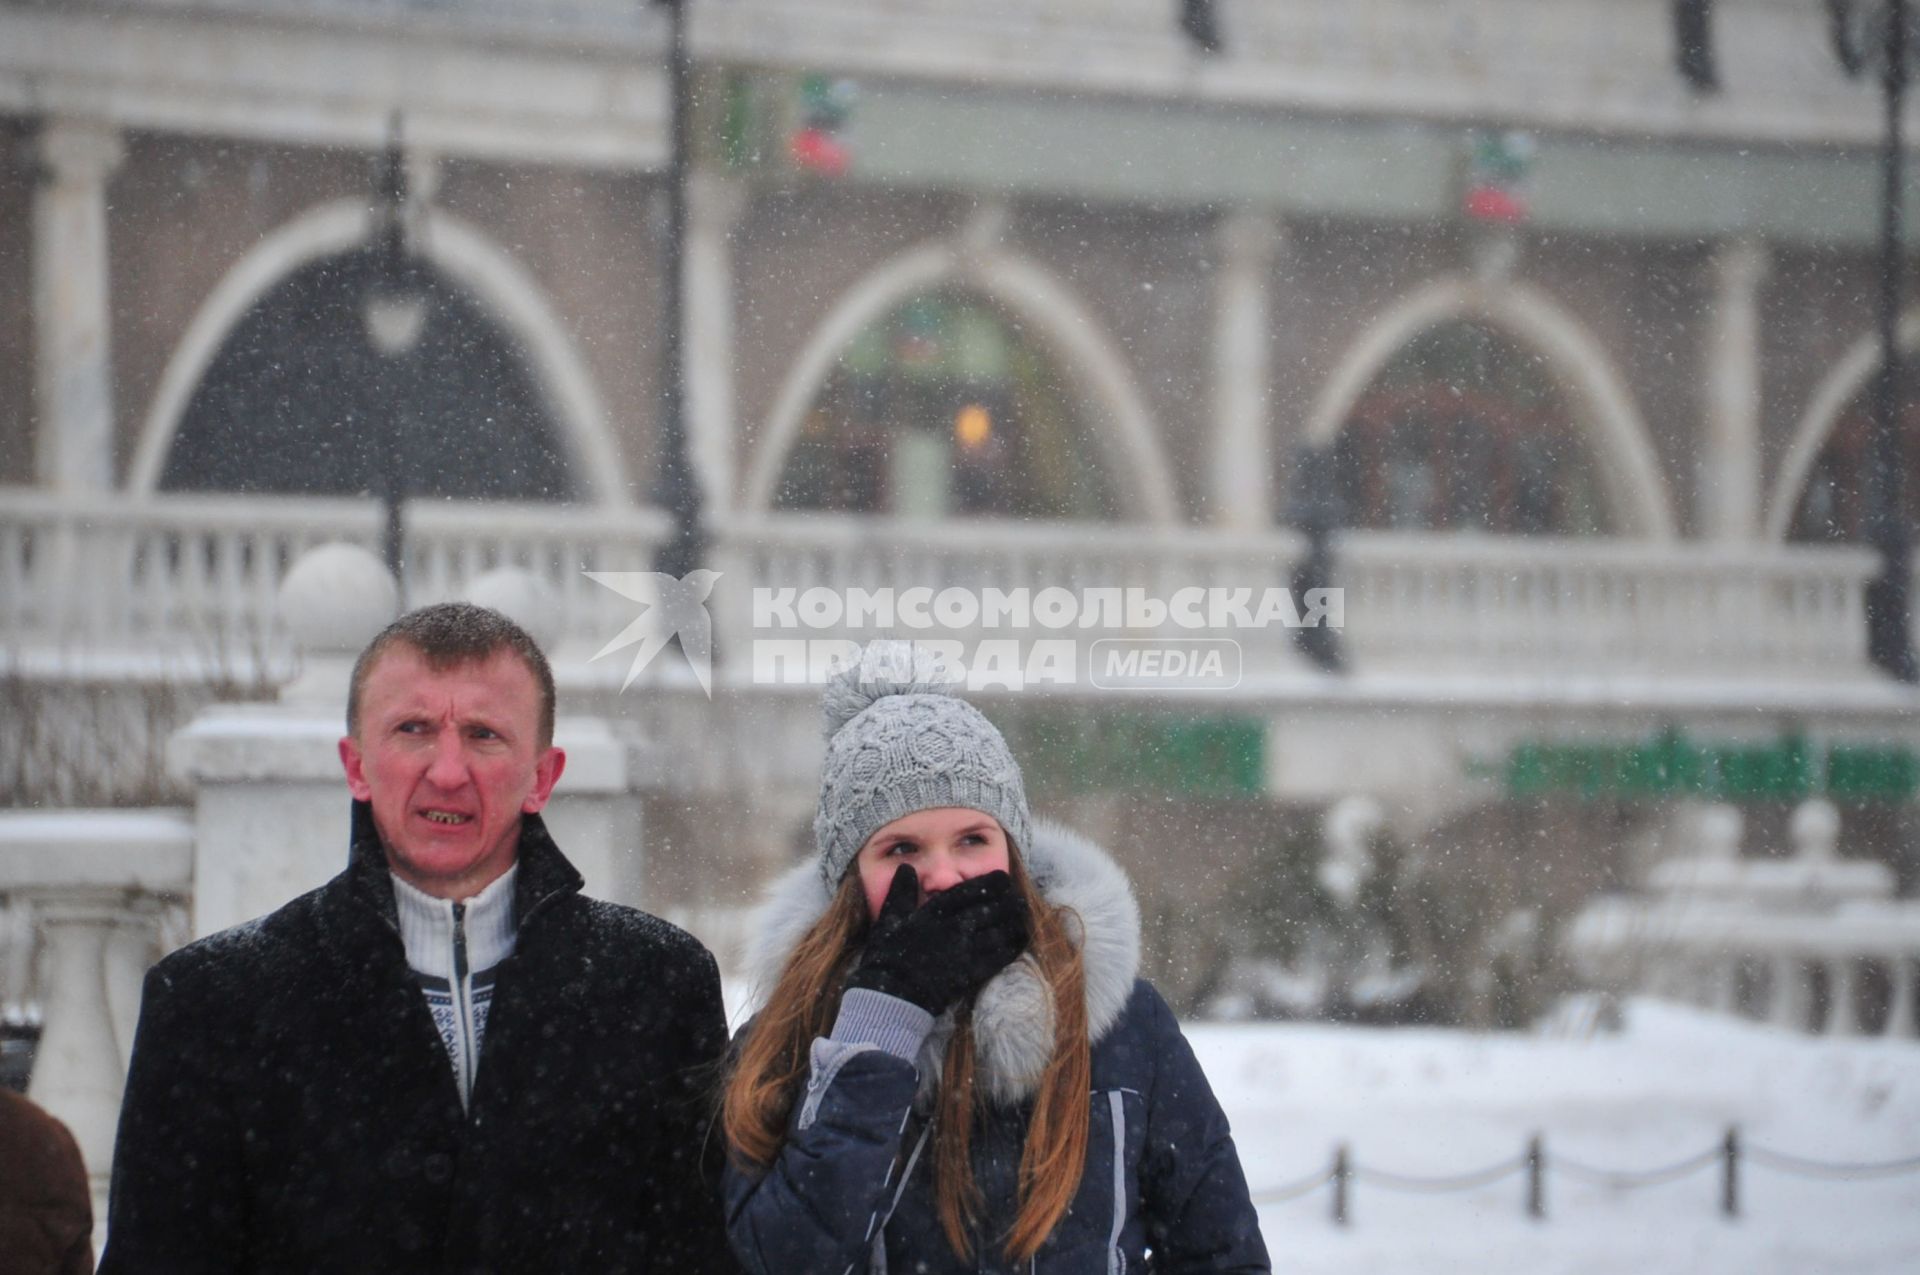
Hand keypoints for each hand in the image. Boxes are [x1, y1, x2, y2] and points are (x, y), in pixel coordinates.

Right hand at [846, 865, 1028, 1015]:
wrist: (891, 994)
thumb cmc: (887, 955)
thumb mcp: (889, 918)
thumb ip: (901, 891)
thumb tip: (906, 867)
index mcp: (937, 911)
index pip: (974, 890)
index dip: (994, 883)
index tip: (1004, 879)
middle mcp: (957, 927)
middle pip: (995, 908)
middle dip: (1010, 900)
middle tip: (1017, 898)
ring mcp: (967, 951)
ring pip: (1002, 931)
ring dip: (1016, 921)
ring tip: (1022, 916)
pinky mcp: (972, 973)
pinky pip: (1001, 957)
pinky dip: (1013, 946)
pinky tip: (1018, 940)